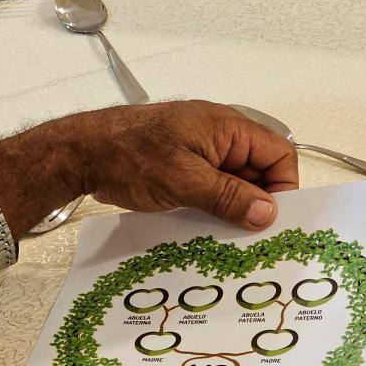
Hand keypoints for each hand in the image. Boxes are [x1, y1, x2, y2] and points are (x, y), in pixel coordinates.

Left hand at [60, 101, 298, 229]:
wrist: (82, 152)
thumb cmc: (129, 155)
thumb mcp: (184, 180)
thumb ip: (228, 196)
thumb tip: (268, 213)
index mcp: (227, 128)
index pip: (279, 154)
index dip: (283, 187)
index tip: (272, 220)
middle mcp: (219, 136)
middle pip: (258, 172)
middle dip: (256, 203)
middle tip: (251, 238)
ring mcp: (199, 152)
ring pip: (233, 183)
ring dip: (232, 209)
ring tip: (227, 237)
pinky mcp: (182, 167)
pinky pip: (210, 188)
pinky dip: (212, 207)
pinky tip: (205, 230)